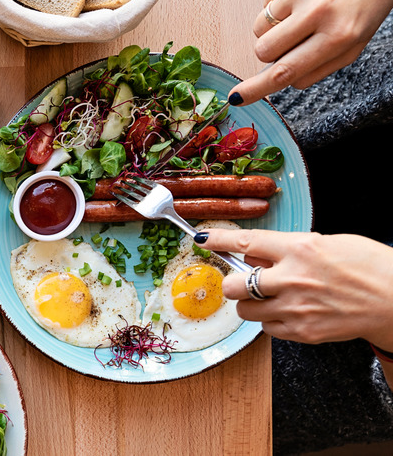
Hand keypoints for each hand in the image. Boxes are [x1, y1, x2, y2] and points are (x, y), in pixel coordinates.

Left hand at [195, 229, 392, 350]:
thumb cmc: (368, 266)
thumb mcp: (327, 243)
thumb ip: (287, 248)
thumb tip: (255, 254)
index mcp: (300, 249)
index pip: (244, 242)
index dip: (218, 240)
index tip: (203, 240)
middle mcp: (293, 279)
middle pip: (235, 284)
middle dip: (234, 282)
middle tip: (244, 280)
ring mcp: (296, 308)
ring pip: (245, 310)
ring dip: (250, 303)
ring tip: (272, 298)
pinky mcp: (302, 332)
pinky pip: (266, 329)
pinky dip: (270, 321)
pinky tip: (288, 312)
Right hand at [228, 0, 392, 104]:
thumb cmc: (368, 2)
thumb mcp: (354, 43)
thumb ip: (318, 67)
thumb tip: (280, 80)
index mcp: (339, 35)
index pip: (286, 70)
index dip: (256, 88)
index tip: (236, 97)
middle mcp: (319, 10)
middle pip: (264, 49)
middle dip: (270, 51)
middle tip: (291, 41)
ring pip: (260, 27)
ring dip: (274, 27)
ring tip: (301, 14)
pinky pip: (266, 2)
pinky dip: (279, 5)